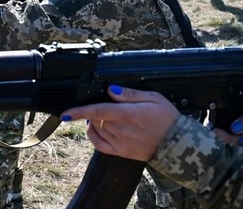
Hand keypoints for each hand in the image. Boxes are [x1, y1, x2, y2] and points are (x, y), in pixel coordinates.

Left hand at [60, 86, 178, 161]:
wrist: (177, 143)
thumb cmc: (167, 118)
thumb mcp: (153, 98)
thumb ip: (130, 94)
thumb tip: (111, 90)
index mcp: (129, 114)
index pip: (98, 111)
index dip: (79, 112)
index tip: (65, 112)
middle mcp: (122, 130)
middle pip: (95, 120)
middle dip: (91, 111)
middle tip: (99, 103)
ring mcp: (121, 143)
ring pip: (96, 130)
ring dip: (93, 122)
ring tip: (100, 115)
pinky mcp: (122, 152)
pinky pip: (100, 145)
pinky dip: (93, 136)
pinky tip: (94, 129)